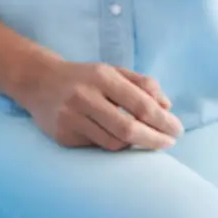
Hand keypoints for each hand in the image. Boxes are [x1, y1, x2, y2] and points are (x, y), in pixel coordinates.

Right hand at [20, 58, 181, 150]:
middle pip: (128, 128)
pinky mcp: (63, 136)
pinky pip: (97, 146)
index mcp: (102, 77)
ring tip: (146, 138)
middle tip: (169, 143)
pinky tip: (120, 138)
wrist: (40, 81)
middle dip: (154, 139)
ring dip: (135, 143)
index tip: (177, 129)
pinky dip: (113, 143)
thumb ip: (142, 84)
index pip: (140, 103)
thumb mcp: (113, 71)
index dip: (162, 120)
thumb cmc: (84, 76)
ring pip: (114, 142)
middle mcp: (86, 97)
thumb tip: (167, 106)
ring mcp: (72, 118)